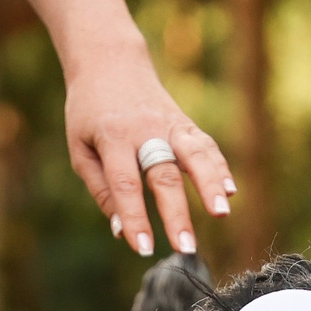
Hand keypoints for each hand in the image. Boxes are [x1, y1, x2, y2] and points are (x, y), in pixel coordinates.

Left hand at [63, 46, 233, 258]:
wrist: (110, 61)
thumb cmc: (90, 113)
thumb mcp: (80, 149)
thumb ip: (101, 189)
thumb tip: (121, 230)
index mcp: (112, 136)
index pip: (125, 183)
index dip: (135, 218)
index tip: (144, 248)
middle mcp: (145, 129)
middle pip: (164, 174)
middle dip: (177, 214)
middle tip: (185, 248)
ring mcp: (169, 124)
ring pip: (195, 154)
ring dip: (210, 184)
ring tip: (222, 213)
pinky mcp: (185, 123)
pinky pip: (205, 146)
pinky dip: (219, 168)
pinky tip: (230, 191)